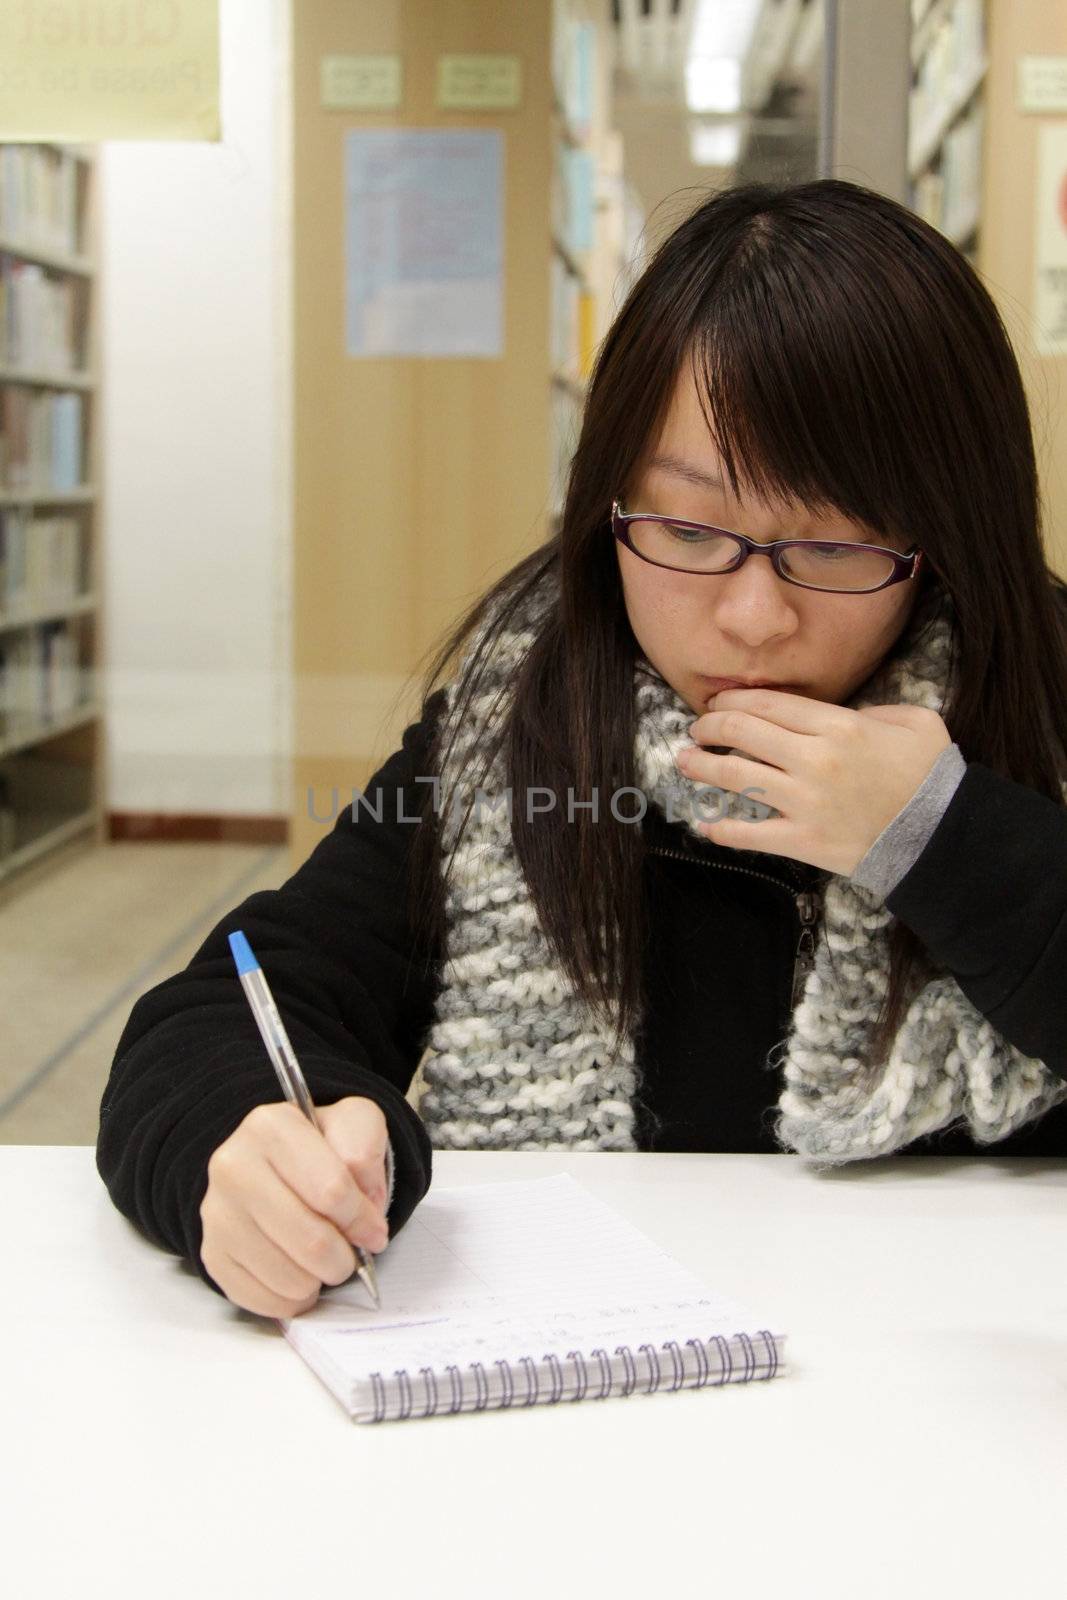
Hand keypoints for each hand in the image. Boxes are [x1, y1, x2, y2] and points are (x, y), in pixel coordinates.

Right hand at [199, 1095, 390, 1318]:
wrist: (278, 1165)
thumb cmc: (321, 1148)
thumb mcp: (355, 1124)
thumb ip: (366, 1150)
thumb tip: (364, 1202)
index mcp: (270, 1127)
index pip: (332, 1191)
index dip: (363, 1220)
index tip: (374, 1230)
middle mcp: (233, 1166)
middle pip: (311, 1242)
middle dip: (344, 1258)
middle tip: (350, 1253)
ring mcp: (216, 1214)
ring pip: (289, 1278)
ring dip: (319, 1279)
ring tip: (321, 1258)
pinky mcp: (212, 1254)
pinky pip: (264, 1300)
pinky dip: (292, 1298)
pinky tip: (297, 1272)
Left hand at [676, 687, 952, 875]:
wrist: (940, 835)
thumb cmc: (930, 775)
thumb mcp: (914, 721)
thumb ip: (875, 708)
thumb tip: (842, 713)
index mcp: (838, 726)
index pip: (767, 705)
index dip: (734, 702)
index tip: (718, 704)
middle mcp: (813, 760)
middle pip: (742, 734)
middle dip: (710, 728)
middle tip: (698, 730)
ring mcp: (804, 802)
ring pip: (736, 777)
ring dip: (702, 767)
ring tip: (684, 762)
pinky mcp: (802, 840)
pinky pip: (751, 834)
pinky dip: (723, 829)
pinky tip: (705, 824)